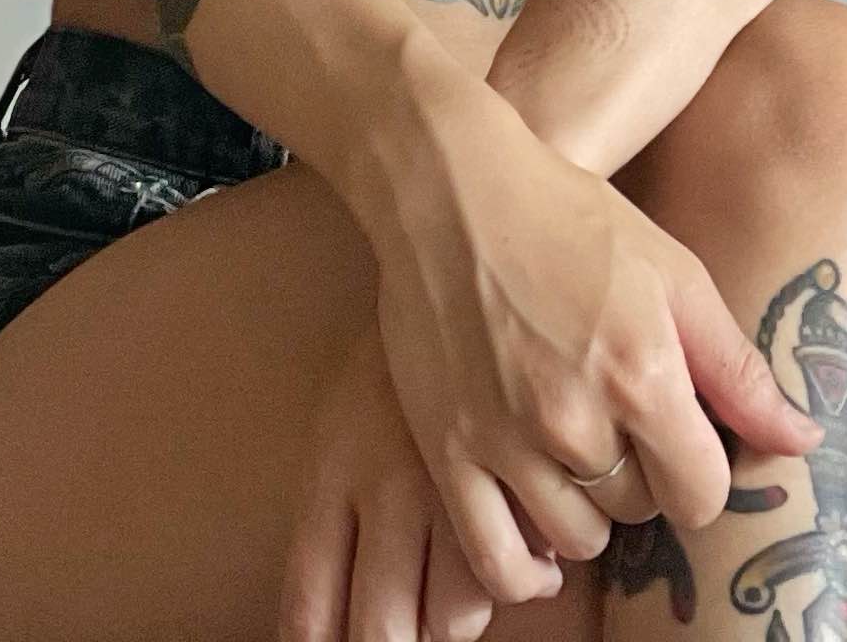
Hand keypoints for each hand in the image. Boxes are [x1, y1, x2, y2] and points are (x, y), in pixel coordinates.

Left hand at [282, 326, 507, 641]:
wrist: (467, 245)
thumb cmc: (399, 352)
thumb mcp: (337, 430)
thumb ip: (333, 523)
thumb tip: (334, 624)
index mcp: (331, 482)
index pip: (310, 619)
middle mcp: (388, 491)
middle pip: (384, 632)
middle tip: (422, 629)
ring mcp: (460, 475)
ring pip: (458, 613)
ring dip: (465, 620)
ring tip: (479, 593)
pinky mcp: (522, 456)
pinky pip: (524, 558)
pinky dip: (532, 576)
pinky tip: (536, 560)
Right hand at [359, 77, 816, 606]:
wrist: (456, 196)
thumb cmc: (575, 223)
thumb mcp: (677, 276)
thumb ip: (739, 371)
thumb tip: (806, 438)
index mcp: (643, 374)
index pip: (701, 492)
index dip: (708, 475)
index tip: (693, 444)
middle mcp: (574, 422)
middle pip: (641, 511)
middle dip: (649, 480)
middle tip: (631, 431)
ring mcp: (505, 444)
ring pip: (576, 539)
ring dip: (591, 513)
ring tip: (586, 462)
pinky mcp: (448, 455)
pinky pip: (496, 560)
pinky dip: (526, 567)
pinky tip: (541, 537)